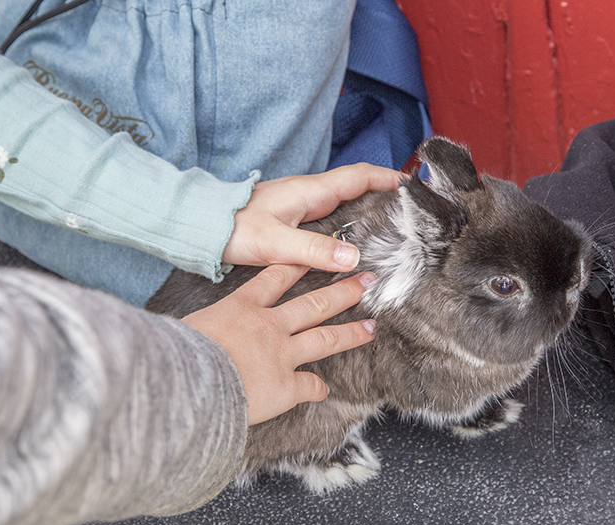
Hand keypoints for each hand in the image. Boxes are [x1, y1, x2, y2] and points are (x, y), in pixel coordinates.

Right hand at [182, 264, 376, 425]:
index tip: (318, 257)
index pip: (276, 278)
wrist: (186, 385)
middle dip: (344, 290)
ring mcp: (283, 355)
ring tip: (371, 327)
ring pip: (326, 339)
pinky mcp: (287, 386)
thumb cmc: (177, 355)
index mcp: (243, 306)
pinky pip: (311, 386)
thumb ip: (205, 326)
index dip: (299, 265)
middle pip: (315, 303)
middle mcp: (270, 326)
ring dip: (351, 333)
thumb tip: (193, 336)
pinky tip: (324, 391)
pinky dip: (318, 389)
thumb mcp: (189, 326)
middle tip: (367, 281)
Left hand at [223, 163, 401, 270]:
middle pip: (358, 185)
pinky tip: (357, 237)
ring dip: (370, 205)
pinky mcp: (296, 216)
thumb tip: (353, 258)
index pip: (359, 176)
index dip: (387, 178)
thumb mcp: (276, 242)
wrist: (203, 225)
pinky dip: (352, 219)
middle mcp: (310, 193)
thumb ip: (314, 249)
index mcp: (310, 191)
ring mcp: (303, 203)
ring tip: (394, 223)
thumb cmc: (234, 229)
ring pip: (346, 199)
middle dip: (386, 191)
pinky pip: (333, 212)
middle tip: (411, 208)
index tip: (412, 185)